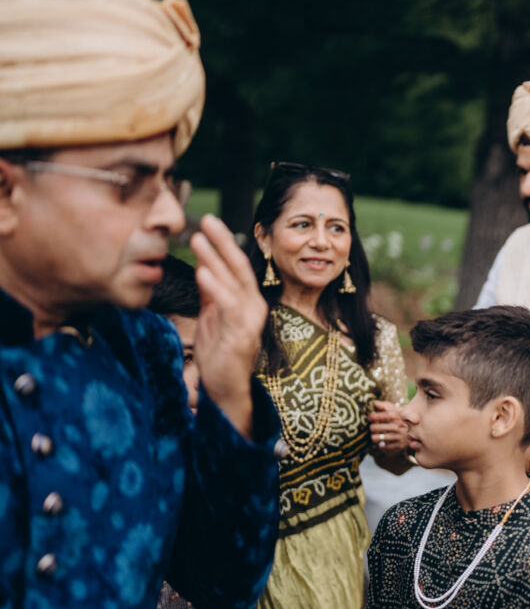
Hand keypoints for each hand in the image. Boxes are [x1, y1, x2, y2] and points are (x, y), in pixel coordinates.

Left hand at [190, 215, 267, 437]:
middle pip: (239, 267)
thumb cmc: (219, 353)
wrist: (225, 389)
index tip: (208, 221)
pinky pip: (228, 307)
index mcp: (246, 300)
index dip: (223, 243)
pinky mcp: (242, 335)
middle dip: (223, 242)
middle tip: (207, 219)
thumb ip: (211, 291)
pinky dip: (215, 288)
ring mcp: (250, 321)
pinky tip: (202, 273)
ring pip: (234, 283)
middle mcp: (253, 306)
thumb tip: (205, 262)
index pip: (235, 265)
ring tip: (198, 239)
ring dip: (215, 259)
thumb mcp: (211, 315)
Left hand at [368, 400, 409, 455]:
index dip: (373, 416)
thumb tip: (374, 403)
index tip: (370, 417)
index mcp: (397, 416)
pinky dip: (382, 445)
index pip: (381, 415)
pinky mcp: (401, 445)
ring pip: (380, 438)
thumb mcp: (397, 410)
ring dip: (374, 437)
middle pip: (378, 427)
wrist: (419, 429)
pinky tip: (381, 443)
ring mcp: (399, 436)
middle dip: (372, 428)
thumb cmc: (403, 419)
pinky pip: (386, 446)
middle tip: (372, 428)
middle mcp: (398, 425)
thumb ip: (385, 406)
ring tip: (373, 437)